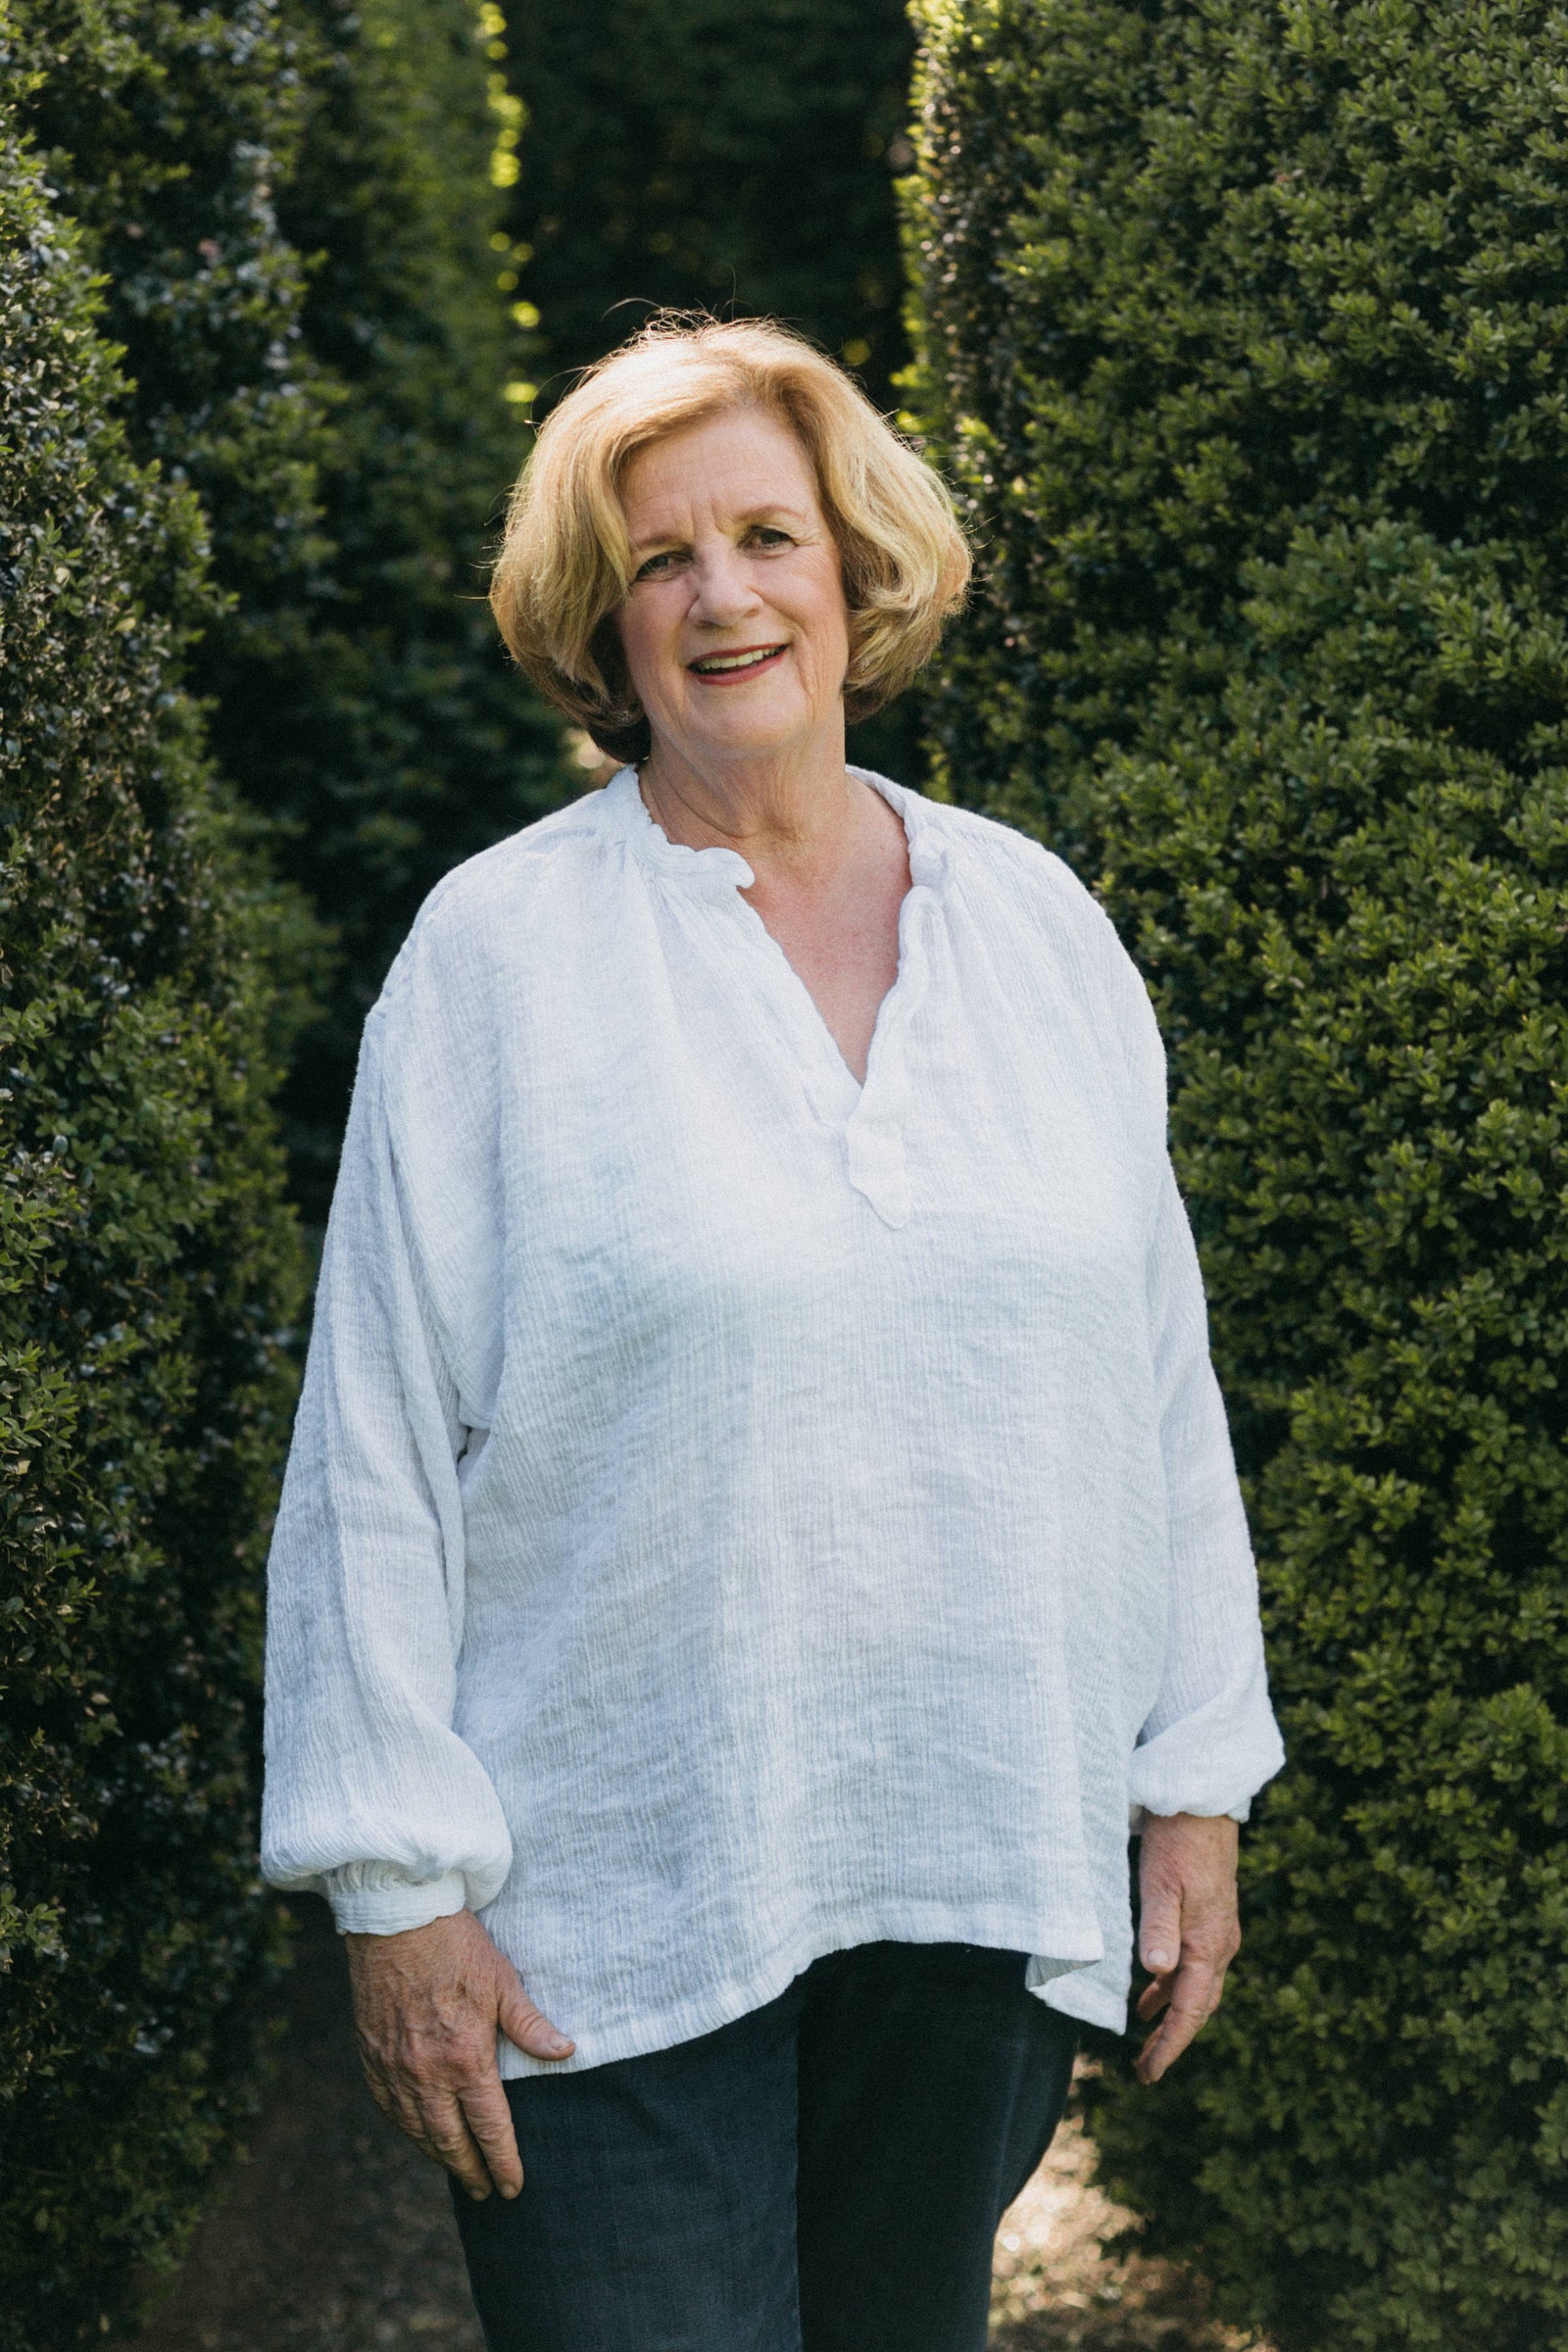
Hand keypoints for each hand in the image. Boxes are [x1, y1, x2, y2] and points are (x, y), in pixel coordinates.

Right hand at [344, 1908, 573, 2199]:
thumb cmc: (456, 1946)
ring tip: (457, 2170)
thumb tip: (567, 2052)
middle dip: (471, 2171)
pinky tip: (417, 2134)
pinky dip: (406, 2129)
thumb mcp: (503, 1982)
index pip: (489, 2128)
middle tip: (485, 2192)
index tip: (513, 2187)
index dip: (502, 2162)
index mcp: (465, 2059)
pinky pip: (388, 2109)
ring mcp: (394, 2069)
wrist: (397, 1920)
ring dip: (438, 2156)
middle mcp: (426, 2074)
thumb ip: (531, 2025)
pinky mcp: (371, 2056)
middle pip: (450, 2141)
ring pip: (417, 2130)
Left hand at [1133, 1811, 1240, 2084]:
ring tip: (1145, 2041)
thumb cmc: (1177, 1843)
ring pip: (1197, 1988)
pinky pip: (1194, 1967)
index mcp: (1208, 1945)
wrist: (1202, 1805)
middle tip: (1146, 2070)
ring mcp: (1217, 1932)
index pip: (1190, 2011)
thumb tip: (1157, 1973)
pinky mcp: (1210, 1918)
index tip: (1150, 2074)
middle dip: (1173, 2040)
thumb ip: (1157, 1928)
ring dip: (1173, 2015)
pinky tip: (1152, 1992)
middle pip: (1198, 2008)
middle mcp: (1219, 1945)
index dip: (1170, 2045)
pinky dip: (1173, 1987)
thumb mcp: (1159, 1884)